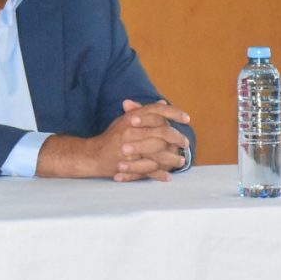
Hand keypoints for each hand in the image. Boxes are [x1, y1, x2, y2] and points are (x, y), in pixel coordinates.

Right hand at [37, 100, 189, 180]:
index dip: (174, 113)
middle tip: (185, 143)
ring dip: (172, 158)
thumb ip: (144, 112)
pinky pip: (149, 169)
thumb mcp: (125, 120)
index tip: (187, 119)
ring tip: (180, 160)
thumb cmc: (112, 137)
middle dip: (177, 138)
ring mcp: (130, 149)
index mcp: (131, 119)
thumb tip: (162, 104)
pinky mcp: (129, 165)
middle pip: (162, 132)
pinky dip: (160, 174)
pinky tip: (169, 176)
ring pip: (159, 152)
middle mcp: (131, 131)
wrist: (94, 155)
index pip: (157, 111)